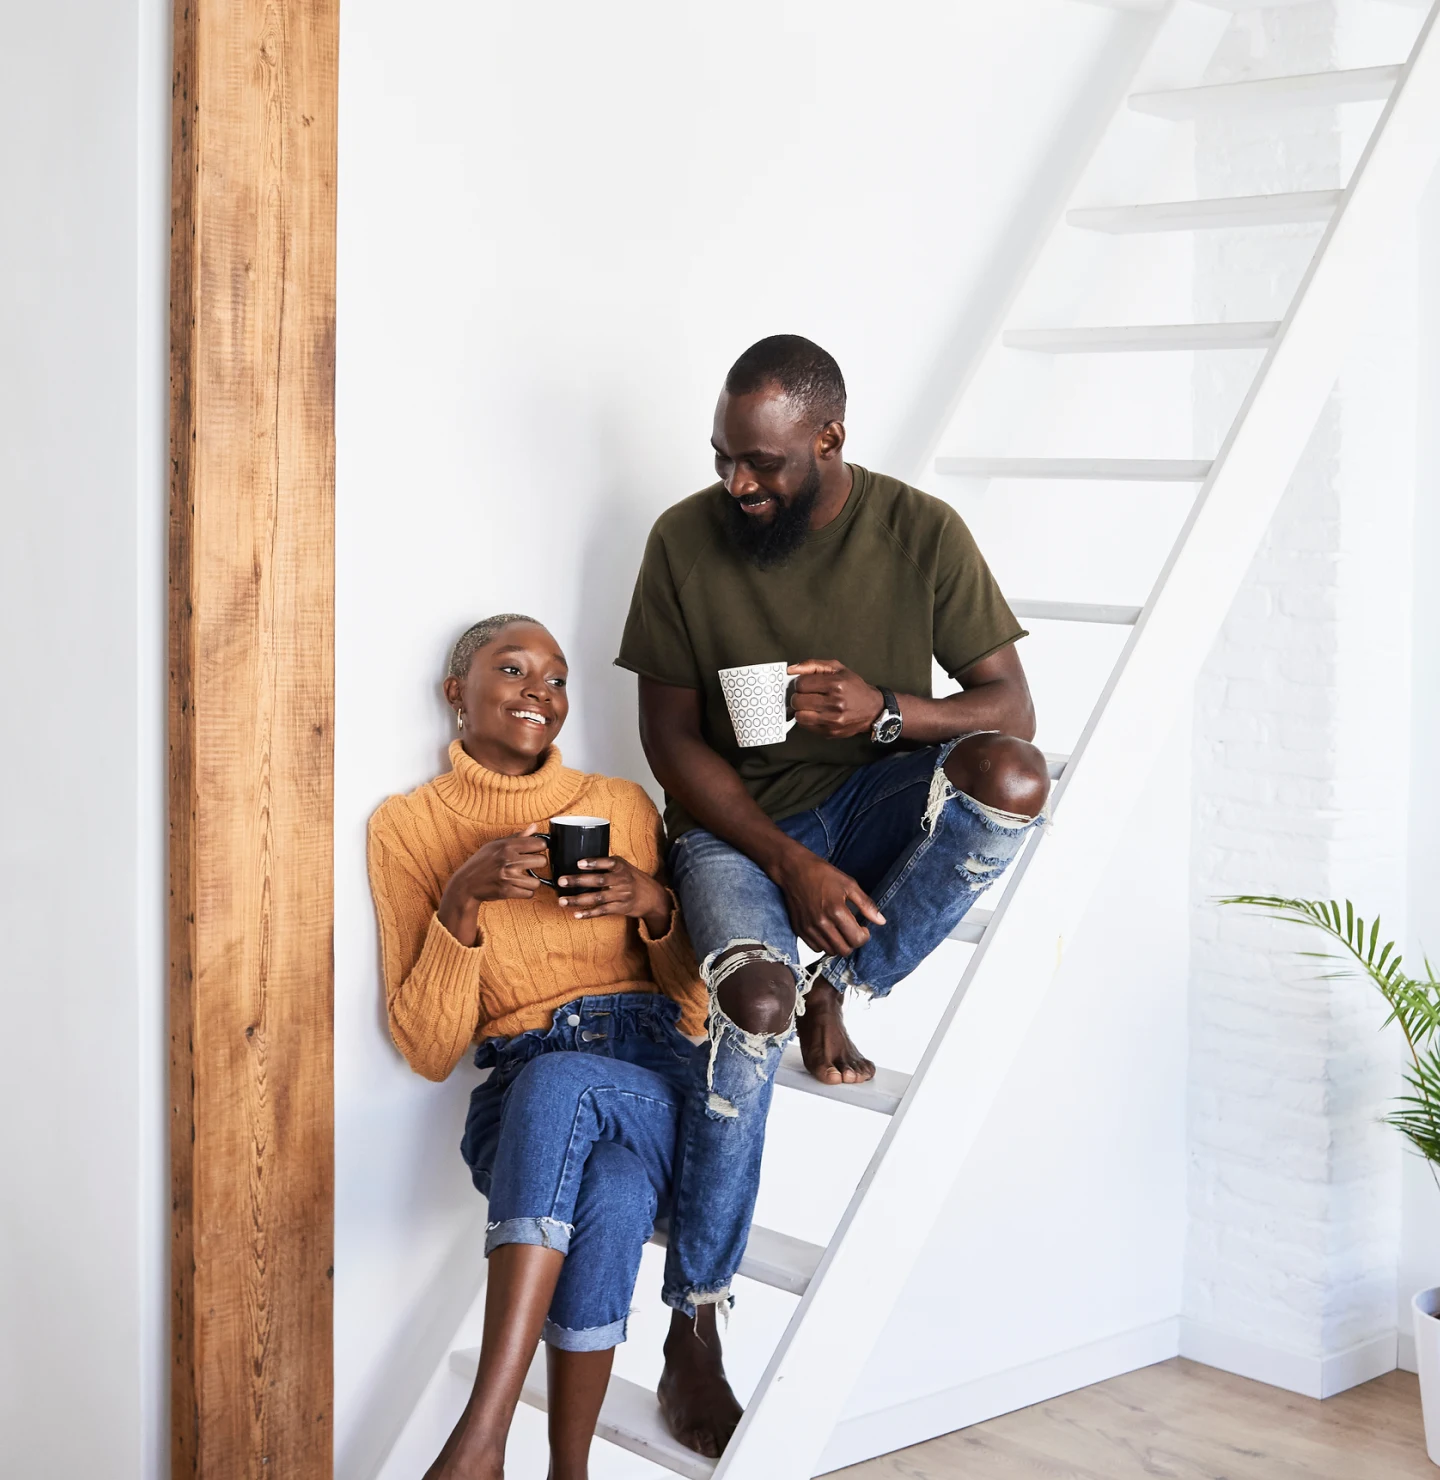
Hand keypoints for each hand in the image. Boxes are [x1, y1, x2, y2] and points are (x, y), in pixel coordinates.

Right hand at [437, 823, 548, 944]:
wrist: (466, 884)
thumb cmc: (481, 862)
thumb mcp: (495, 844)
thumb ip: (517, 837)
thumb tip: (535, 827)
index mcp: (507, 846)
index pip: (539, 843)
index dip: (540, 847)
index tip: (535, 850)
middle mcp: (509, 860)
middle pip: (542, 861)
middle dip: (538, 863)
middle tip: (529, 865)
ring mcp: (508, 877)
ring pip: (537, 881)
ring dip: (532, 881)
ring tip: (522, 878)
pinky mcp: (507, 891)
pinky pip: (529, 893)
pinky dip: (525, 892)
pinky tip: (517, 886)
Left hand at [559, 856, 672, 935]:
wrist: (652, 896)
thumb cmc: (632, 878)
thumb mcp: (623, 866)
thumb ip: (607, 863)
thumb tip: (581, 859)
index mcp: (621, 867)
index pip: (607, 863)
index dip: (594, 863)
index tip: (579, 863)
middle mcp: (621, 881)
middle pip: (598, 881)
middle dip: (578, 881)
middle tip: (561, 881)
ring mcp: (621, 896)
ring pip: (597, 898)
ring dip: (578, 900)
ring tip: (562, 900)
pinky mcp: (619, 908)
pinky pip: (602, 911)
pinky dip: (589, 913)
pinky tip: (576, 914)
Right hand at [771, 844, 885, 956]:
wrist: (794, 870)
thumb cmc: (822, 874)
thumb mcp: (849, 884)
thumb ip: (866, 904)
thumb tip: (881, 921)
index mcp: (836, 911)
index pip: (856, 939)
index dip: (864, 936)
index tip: (863, 927)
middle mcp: (821, 923)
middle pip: (844, 950)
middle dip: (852, 942)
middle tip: (852, 930)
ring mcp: (808, 928)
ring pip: (829, 951)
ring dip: (838, 944)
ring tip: (840, 930)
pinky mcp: (799, 930)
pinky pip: (815, 948)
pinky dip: (824, 944)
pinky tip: (827, 931)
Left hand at [788, 660, 885, 739]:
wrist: (872, 709)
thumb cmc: (853, 687)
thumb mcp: (837, 669)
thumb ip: (813, 665)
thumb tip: (790, 670)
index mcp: (836, 684)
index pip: (801, 684)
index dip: (800, 683)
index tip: (806, 684)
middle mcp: (835, 703)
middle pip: (797, 701)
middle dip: (798, 697)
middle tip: (807, 696)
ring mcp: (833, 720)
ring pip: (799, 716)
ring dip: (801, 710)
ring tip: (810, 705)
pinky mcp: (830, 732)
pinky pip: (806, 726)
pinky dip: (807, 720)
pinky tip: (816, 714)